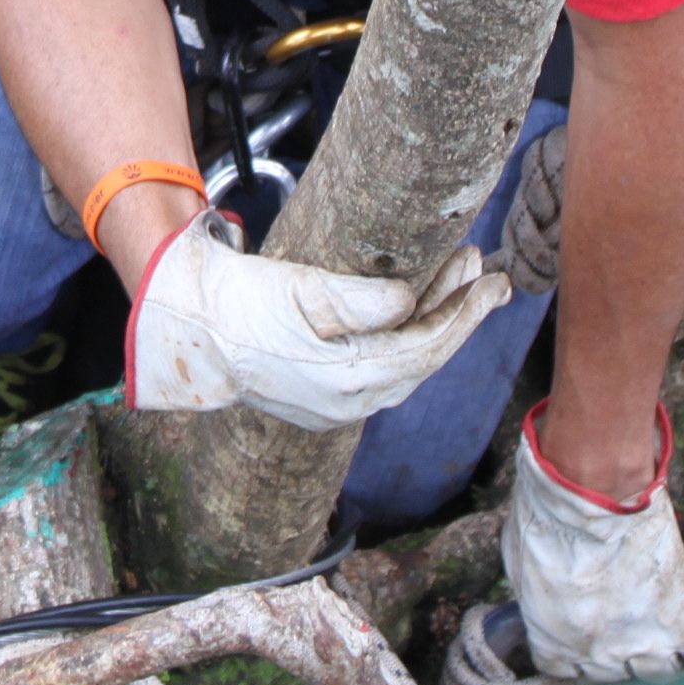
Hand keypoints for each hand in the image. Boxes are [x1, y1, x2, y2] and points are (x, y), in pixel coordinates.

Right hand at [123, 214, 507, 430]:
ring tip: (461, 285)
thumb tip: (409, 300)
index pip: (428, 345)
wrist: (193, 332)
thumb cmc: (243, 302)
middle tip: (487, 276)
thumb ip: (363, 299)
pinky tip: (417, 316)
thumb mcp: (303, 289)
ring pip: (407, 367)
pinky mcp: (326, 400)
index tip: (491, 280)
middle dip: (459, 315)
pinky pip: (386, 372)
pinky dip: (409, 340)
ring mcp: (338, 408)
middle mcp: (351, 404)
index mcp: (349, 379)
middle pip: (425, 359)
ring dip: (436, 325)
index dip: (465, 312)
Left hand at [501, 400, 683, 683]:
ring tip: (658, 634)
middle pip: (613, 677)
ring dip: (659, 659)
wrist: (593, 490)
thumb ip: (534, 590)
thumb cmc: (547, 513)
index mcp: (553, 642)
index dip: (576, 653)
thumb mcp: (519, 558)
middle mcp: (598, 655)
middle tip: (622, 625)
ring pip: (659, 676)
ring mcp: (643, 642)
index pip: (566, 673)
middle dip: (616, 653)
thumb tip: (543, 591)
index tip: (583, 635)